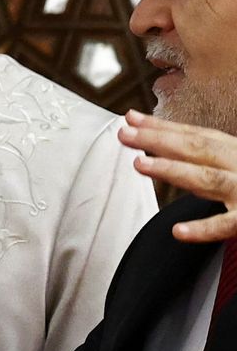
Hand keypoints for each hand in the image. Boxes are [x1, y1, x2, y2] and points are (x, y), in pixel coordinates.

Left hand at [120, 109, 236, 241]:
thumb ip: (214, 160)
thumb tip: (168, 149)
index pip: (199, 136)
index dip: (164, 127)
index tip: (131, 119)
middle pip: (199, 150)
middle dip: (160, 140)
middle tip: (125, 133)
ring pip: (210, 180)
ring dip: (175, 171)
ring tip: (141, 164)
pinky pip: (229, 225)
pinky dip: (205, 228)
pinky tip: (179, 232)